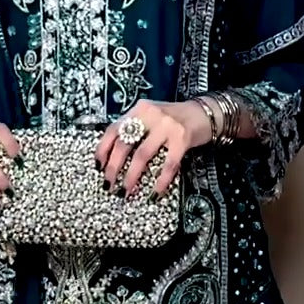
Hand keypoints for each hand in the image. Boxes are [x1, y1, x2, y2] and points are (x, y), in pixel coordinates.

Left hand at [95, 99, 212, 197]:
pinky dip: (160, 181)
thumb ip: (135, 129)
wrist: (206, 113)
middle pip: (124, 144)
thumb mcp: (151, 117)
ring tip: (125, 191)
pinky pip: (168, 165)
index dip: (103, 149)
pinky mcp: (182, 138)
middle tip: (108, 185)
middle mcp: (151, 115)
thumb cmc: (176, 119)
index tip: (98, 167)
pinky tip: (155, 193)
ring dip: (131, 176)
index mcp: (139, 110)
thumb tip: (113, 157)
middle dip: (113, 168)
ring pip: (142, 155)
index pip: (114, 129)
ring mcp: (167, 126)